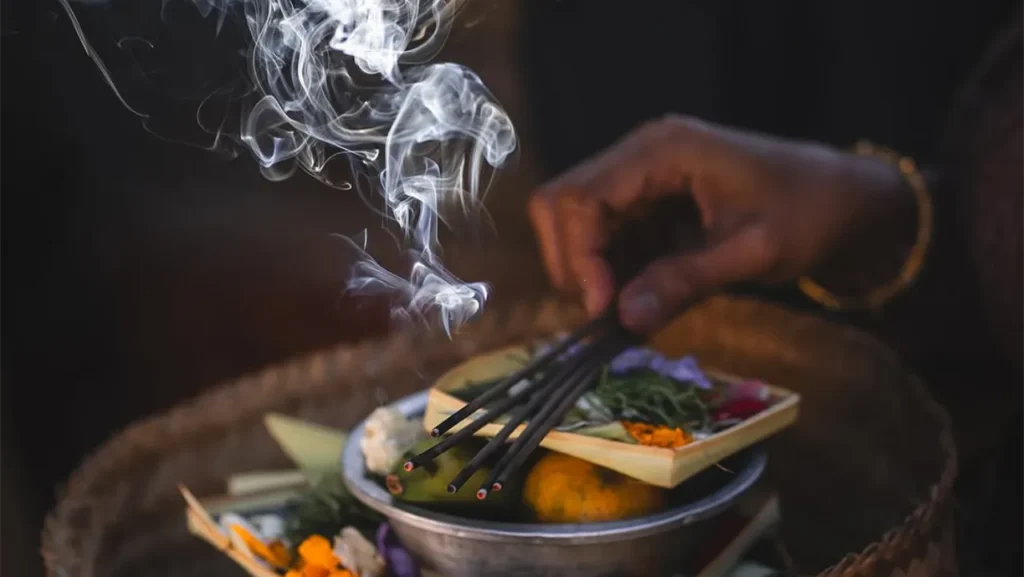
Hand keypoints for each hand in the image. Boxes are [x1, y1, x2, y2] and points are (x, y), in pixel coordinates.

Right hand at [528, 115, 915, 332]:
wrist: (844, 200)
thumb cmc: (810, 214)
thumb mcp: (753, 251)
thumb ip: (686, 281)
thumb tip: (623, 321)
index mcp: (663, 150)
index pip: (581, 198)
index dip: (580, 256)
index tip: (603, 309)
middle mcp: (640, 154)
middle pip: (563, 204)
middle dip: (574, 263)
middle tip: (607, 313)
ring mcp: (641, 176)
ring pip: (576, 223)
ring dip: (590, 272)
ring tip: (627, 313)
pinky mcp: (648, 202)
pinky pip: (606, 237)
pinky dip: (612, 273)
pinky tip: (639, 301)